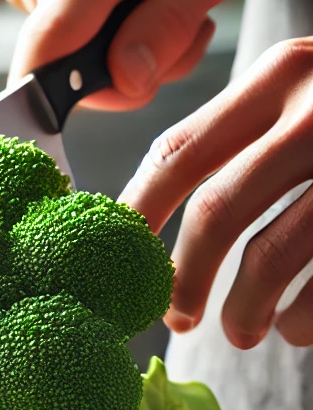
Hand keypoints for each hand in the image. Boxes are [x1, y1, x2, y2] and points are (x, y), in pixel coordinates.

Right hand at [0, 0, 255, 109]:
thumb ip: (173, 25)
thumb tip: (125, 81)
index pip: (49, 45)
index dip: (55, 99)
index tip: (85, 108)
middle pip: (60, 61)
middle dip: (109, 72)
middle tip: (158, 33)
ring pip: (54, 48)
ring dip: (98, 47)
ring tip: (134, 0)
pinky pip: (42, 25)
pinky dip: (77, 24)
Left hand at [121, 39, 312, 347]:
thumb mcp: (300, 96)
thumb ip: (238, 137)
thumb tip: (144, 223)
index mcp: (279, 76)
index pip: (177, 151)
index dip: (136, 214)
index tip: (116, 259)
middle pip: (219, 208)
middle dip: (184, 276)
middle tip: (173, 317)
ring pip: (275, 252)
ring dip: (243, 308)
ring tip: (236, 333)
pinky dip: (303, 317)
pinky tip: (295, 329)